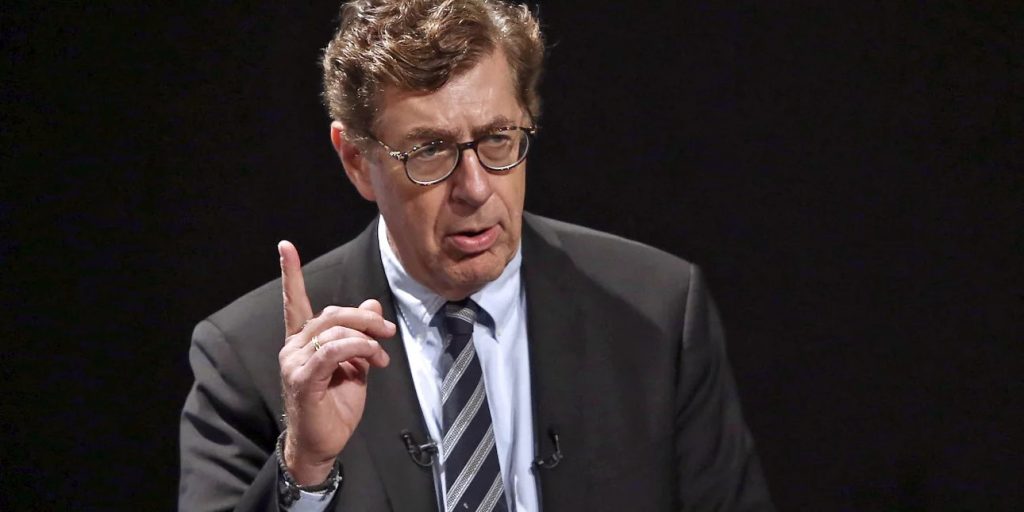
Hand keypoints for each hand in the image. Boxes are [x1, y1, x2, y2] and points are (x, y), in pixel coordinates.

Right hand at [276, 240, 394, 484]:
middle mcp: (293, 347)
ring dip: (366, 337)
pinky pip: (332, 351)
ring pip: (333, 330)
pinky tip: (372, 359)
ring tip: (381, 354)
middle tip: (388, 332)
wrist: (324, 444)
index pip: (295, 302)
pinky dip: (357, 349)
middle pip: (330, 313)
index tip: (285, 245)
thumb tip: (371, 304)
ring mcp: (294, 363)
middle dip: (364, 318)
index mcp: (302, 341)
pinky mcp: (302, 378)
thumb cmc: (336, 406)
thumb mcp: (356, 363)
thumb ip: (361, 334)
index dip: (291, 274)